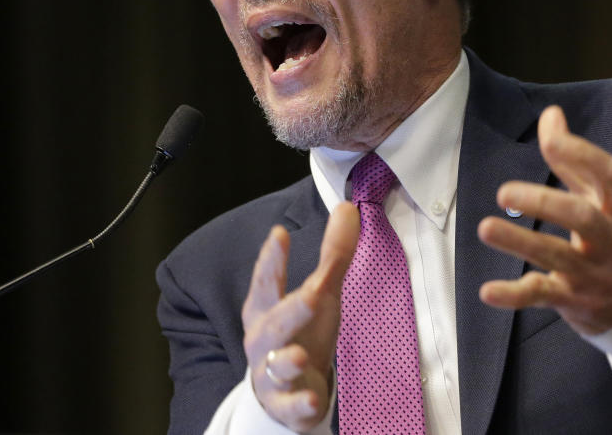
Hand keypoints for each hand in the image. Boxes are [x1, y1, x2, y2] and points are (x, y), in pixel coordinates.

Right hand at [242, 202, 359, 431]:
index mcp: (266, 309)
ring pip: (276, 366)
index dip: (271, 260)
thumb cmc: (300, 331)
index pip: (267, 281)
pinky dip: (299, 401)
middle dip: (290, 311)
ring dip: (288, 360)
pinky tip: (313, 397)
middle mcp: (264, 340)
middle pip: (273, 324)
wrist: (287, 388)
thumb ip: (332, 254)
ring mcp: (272, 373)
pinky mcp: (286, 403)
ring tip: (300, 355)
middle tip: (312, 295)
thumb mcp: (318, 293)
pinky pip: (290, 404)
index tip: (278, 234)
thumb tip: (347, 207)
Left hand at [477, 105, 611, 334]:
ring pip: (556, 256)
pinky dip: (513, 296)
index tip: (549, 138)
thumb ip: (573, 159)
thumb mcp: (601, 198)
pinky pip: (542, 296)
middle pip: (582, 218)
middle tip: (504, 191)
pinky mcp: (573, 301)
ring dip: (519, 242)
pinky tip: (487, 291)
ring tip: (485, 227)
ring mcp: (593, 273)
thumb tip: (551, 113)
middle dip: (544, 203)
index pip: (609, 175)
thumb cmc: (611, 235)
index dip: (581, 154)